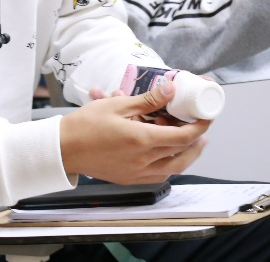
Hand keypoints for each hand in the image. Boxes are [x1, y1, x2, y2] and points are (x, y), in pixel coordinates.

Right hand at [60, 81, 209, 183]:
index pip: (183, 137)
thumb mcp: (118, 104)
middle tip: (202, 130)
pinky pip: (157, 175)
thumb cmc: (86, 125)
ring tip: (191, 142)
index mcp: (141, 140)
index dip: (199, 127)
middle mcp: (142, 161)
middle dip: (197, 142)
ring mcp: (136, 173)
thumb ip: (148, 100)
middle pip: (182, 155)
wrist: (63, 149)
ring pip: (172, 168)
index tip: (206, 117)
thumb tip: (171, 89)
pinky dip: (168, 165)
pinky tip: (167, 153)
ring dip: (185, 155)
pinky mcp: (129, 178)